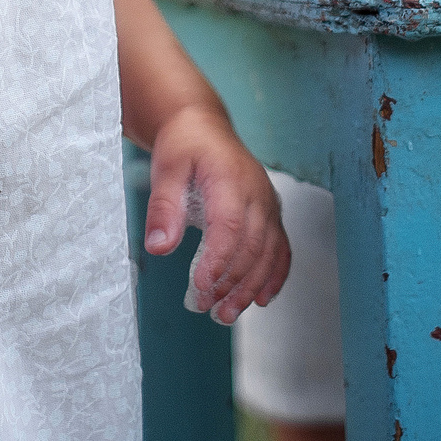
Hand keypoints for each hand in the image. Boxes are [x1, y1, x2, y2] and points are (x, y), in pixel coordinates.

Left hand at [141, 104, 289, 323]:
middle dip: (231, 282)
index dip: (218, 261)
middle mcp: (256, 193)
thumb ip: (164, 207)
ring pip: (269, 253)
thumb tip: (159, 247)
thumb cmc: (184, 146)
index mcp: (230, 178)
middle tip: (207, 308)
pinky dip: (274, 275)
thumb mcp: (166, 169)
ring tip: (227, 313)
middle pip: (252, 246)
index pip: (229, 227)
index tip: (201, 288)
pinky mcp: (271, 213)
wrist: (204, 126)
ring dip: (250, 287)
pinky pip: (281, 248)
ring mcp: (268, 203)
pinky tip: (261, 299)